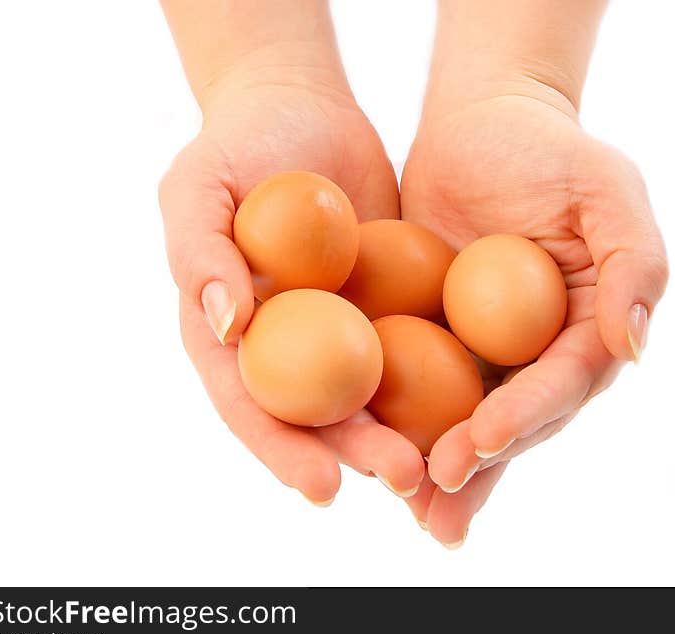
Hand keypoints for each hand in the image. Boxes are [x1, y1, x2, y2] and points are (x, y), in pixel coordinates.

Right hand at [159, 67, 423, 505]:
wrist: (300, 106)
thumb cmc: (234, 144)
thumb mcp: (199, 189)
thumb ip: (201, 255)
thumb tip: (229, 328)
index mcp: (230, 336)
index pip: (251, 405)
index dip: (282, 450)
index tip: (323, 486)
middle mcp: (287, 344)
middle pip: (319, 414)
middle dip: (359, 453)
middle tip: (404, 478)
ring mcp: (339, 327)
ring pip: (373, 391)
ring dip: (406, 429)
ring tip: (446, 460)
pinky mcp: (387, 303)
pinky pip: (414, 344)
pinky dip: (440, 375)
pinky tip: (476, 401)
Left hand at [399, 79, 667, 544]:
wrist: (481, 123)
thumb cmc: (552, 149)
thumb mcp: (609, 191)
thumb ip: (636, 265)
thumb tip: (633, 349)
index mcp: (588, 328)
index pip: (562, 382)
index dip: (527, 415)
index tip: (482, 440)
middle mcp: (539, 351)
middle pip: (514, 419)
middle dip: (478, 465)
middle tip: (437, 506)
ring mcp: (484, 349)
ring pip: (463, 418)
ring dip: (437, 468)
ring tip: (409, 510)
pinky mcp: (434, 336)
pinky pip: (415, 384)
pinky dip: (396, 421)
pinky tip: (370, 454)